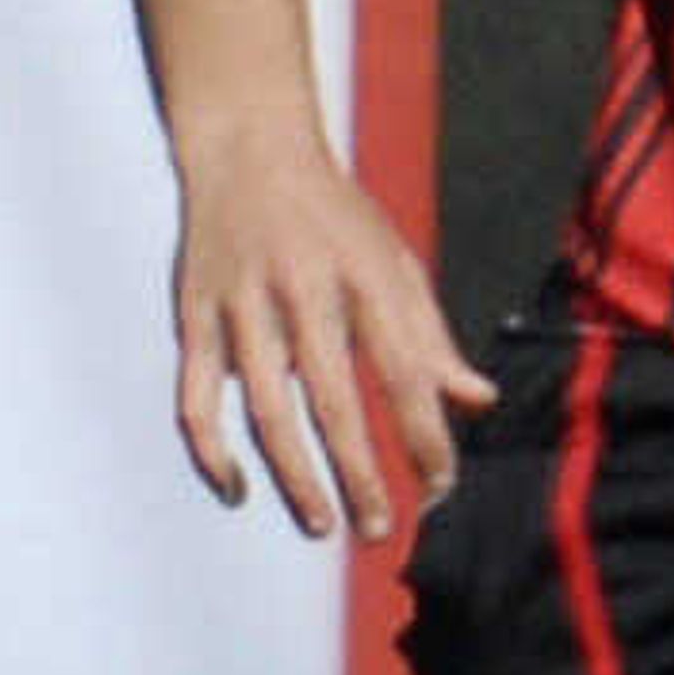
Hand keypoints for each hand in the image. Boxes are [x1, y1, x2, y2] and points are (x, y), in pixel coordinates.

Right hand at [168, 122, 496, 543]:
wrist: (248, 146)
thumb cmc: (333, 215)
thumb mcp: (394, 260)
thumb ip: (431, 337)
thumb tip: (478, 401)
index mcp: (364, 277)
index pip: (403, 372)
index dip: (426, 435)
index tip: (440, 486)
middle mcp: (303, 291)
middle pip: (332, 400)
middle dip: (359, 472)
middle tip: (379, 528)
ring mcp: (242, 305)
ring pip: (263, 407)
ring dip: (294, 473)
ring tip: (322, 523)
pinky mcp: (195, 314)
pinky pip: (195, 397)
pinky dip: (211, 450)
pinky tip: (238, 489)